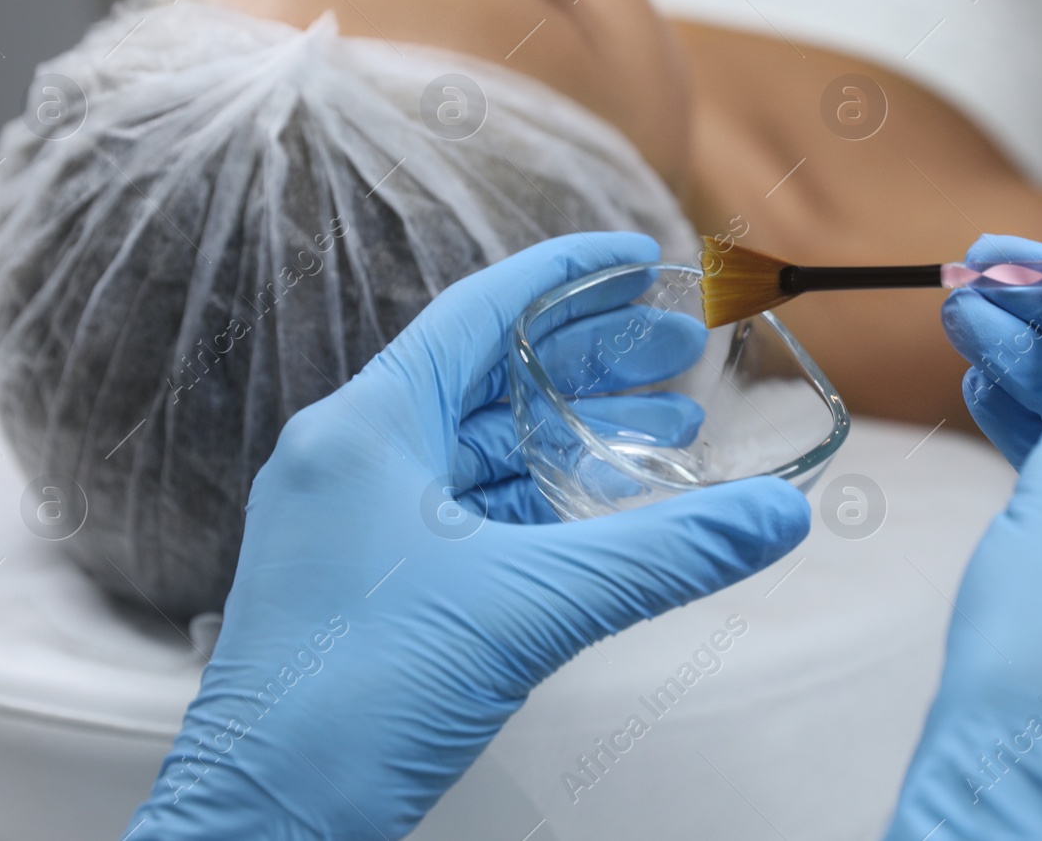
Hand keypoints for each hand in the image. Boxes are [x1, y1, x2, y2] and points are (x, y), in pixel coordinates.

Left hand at [125, 233, 809, 839]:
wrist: (265, 826)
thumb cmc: (354, 703)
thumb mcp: (528, 610)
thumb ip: (662, 554)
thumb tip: (776, 516)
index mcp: (366, 427)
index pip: (480, 311)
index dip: (567, 274)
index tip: (639, 257)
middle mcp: (353, 457)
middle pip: (492, 377)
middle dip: (594, 361)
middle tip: (686, 353)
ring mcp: (355, 519)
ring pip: (482, 447)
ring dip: (572, 433)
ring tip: (668, 423)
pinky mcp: (369, 578)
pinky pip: (469, 510)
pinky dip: (539, 497)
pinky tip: (604, 503)